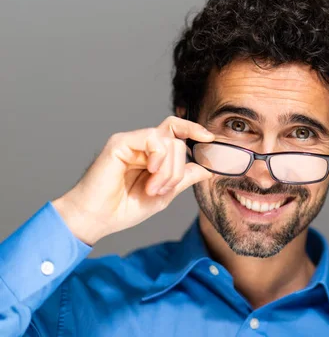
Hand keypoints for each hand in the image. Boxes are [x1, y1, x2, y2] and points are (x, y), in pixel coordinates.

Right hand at [52, 116, 213, 245]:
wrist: (97, 219)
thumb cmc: (124, 208)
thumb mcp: (164, 194)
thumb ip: (184, 178)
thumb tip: (208, 169)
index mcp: (152, 154)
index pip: (177, 131)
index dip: (194, 130)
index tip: (210, 139)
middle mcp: (142, 144)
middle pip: (177, 141)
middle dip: (177, 170)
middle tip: (162, 190)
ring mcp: (131, 141)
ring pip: (168, 141)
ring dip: (167, 170)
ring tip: (152, 189)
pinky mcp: (120, 142)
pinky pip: (152, 139)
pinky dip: (158, 158)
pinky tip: (150, 173)